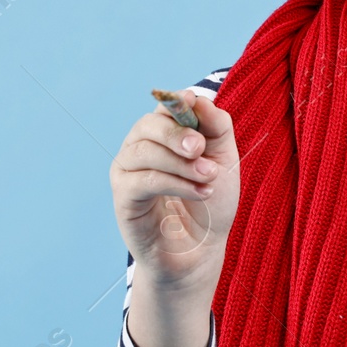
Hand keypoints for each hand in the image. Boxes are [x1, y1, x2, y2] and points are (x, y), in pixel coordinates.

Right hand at [111, 89, 240, 291]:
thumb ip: (216, 126)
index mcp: (163, 135)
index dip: (176, 102)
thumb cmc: (211, 202)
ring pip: (144, 151)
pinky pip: (143, 180)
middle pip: (148, 125)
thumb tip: (198, 97)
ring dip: (181, 163)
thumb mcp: (224, 159)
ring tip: (208, 177)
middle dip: (177, 133)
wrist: (202, 249)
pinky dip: (174, 183)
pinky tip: (199, 191)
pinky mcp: (123, 198)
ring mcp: (127, 172)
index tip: (192, 100)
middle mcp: (139, 148)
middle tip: (201, 148)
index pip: (162, 107)